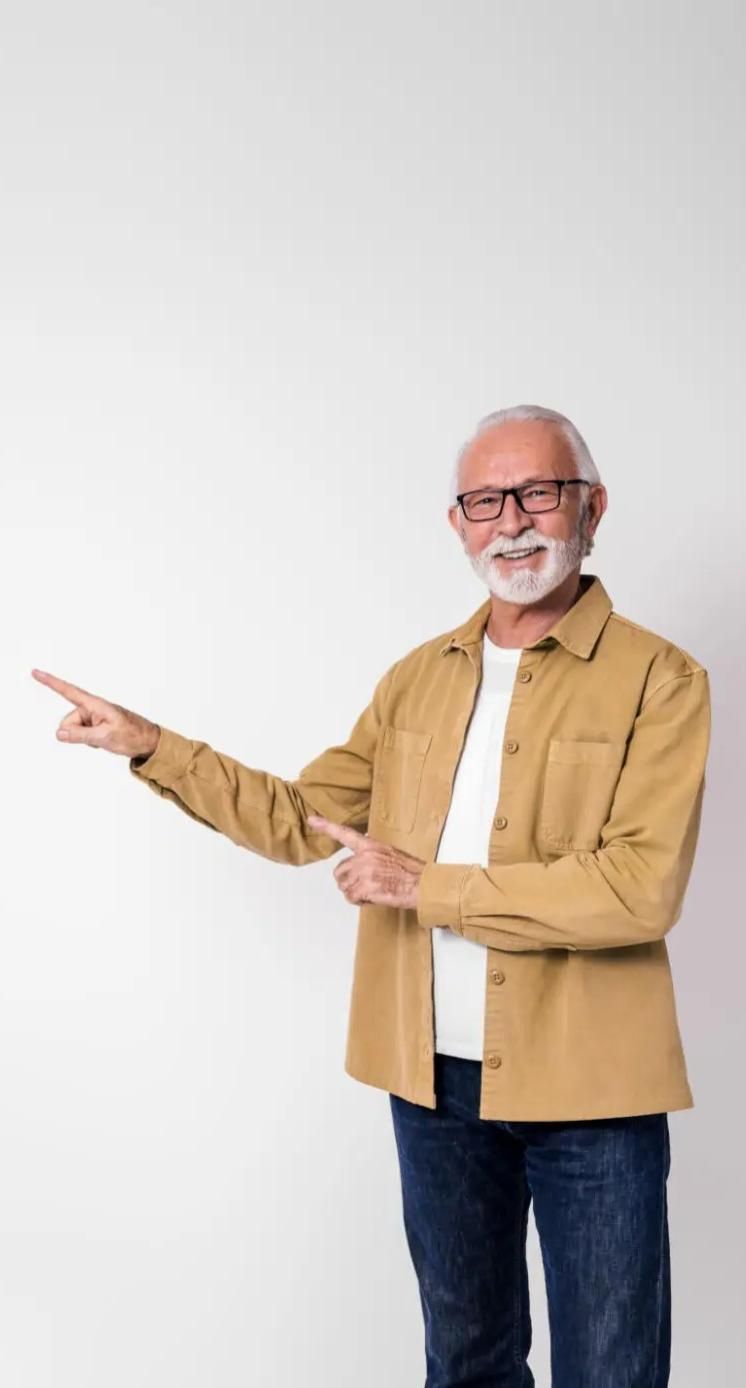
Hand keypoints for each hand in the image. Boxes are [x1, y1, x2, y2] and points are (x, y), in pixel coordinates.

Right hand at [31, 668, 160, 758]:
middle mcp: (92, 708)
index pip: (67, 691)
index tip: (35, 672)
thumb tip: (59, 733)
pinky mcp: (95, 725)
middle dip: (75, 733)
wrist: (148, 742)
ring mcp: (93, 717)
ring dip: (84, 738)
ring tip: (105, 738)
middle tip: (98, 738)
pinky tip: (104, 740)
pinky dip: (89, 740)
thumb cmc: (131, 735)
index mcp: (94, 704)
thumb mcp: (104, 737)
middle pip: (67, 722)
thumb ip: (80, 735)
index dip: (50, 682)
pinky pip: (81, 735)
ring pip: (73, 730)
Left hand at [306, 814, 425, 908]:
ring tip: (374, 891)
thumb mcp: (390, 855)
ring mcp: (365, 871)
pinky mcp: (366, 886)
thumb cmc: (411, 873)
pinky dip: (361, 901)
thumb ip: (371, 857)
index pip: (345, 833)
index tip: (312, 820)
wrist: (423, 885)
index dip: (326, 826)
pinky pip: (351, 897)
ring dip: (356, 893)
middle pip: (339, 873)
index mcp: (371, 845)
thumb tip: (360, 867)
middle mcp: (365, 856)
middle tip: (366, 886)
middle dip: (348, 882)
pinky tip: (375, 897)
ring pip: (344, 887)